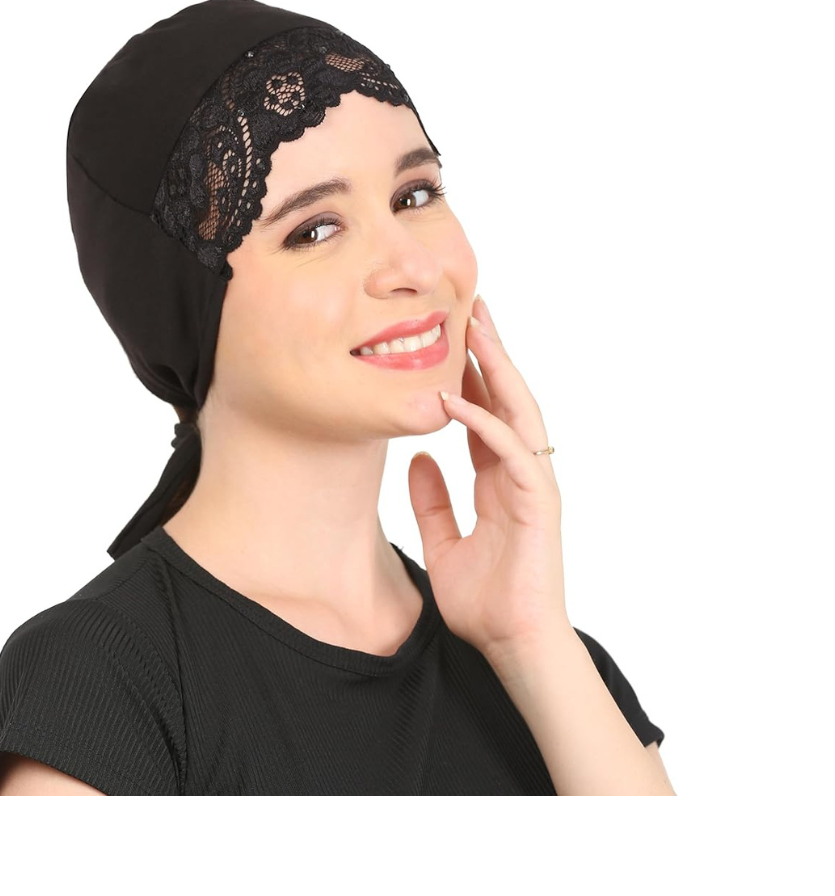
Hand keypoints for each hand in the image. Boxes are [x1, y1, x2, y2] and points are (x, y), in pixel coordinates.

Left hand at [407, 295, 571, 658]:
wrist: (513, 644)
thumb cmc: (486, 601)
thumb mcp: (442, 543)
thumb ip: (430, 501)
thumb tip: (415, 458)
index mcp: (499, 480)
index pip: (486, 414)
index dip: (470, 377)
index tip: (449, 339)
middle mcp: (520, 474)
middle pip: (508, 400)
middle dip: (491, 353)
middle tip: (471, 307)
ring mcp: (533, 485)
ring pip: (519, 411)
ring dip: (499, 368)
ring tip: (477, 326)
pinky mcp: (538, 502)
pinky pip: (510, 451)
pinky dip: (485, 422)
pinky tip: (456, 398)